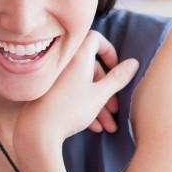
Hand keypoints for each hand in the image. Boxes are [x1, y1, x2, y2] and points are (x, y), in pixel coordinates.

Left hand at [18, 30, 139, 145]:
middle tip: (115, 108)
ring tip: (109, 125)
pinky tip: (93, 126)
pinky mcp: (47, 93)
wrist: (37, 132)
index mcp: (77, 56)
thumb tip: (134, 63)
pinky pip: (70, 93)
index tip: (116, 68)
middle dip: (107, 89)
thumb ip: (118, 78)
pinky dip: (83, 106)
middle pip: (91, 67)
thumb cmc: (70, 110)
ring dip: (98, 103)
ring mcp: (55, 78)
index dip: (109, 51)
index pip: (96, 39)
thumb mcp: (100, 94)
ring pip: (82, 84)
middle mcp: (65, 63)